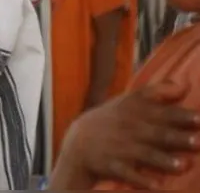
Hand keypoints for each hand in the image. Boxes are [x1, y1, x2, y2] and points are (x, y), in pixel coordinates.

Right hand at [53, 81, 199, 188]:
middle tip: (199, 142)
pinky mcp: (111, 165)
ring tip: (183, 166)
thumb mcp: (129, 100)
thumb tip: (186, 84)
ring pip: (145, 155)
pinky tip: (156, 186)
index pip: (164, 112)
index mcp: (136, 111)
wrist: (79, 142)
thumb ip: (158, 92)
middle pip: (159, 134)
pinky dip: (140, 180)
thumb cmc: (114, 120)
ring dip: (164, 160)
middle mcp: (130, 128)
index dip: (183, 116)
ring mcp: (120, 147)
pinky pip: (127, 174)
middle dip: (178, 138)